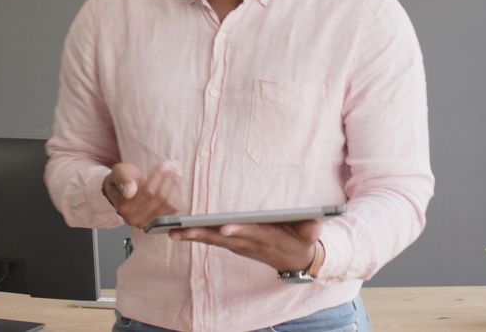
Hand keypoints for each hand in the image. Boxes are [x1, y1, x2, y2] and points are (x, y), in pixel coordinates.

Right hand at [103, 161, 182, 229]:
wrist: (125, 190)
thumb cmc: (123, 179)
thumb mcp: (119, 173)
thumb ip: (123, 179)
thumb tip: (129, 191)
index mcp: (123, 206)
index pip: (146, 192)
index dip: (157, 177)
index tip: (162, 165)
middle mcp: (134, 218)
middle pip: (159, 198)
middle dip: (167, 179)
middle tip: (171, 166)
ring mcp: (147, 222)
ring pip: (168, 204)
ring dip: (174, 186)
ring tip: (175, 172)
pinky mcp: (159, 222)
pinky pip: (173, 209)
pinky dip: (177, 194)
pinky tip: (175, 183)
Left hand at [169, 219, 320, 271]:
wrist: (297, 260)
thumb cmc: (302, 240)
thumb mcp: (311, 234)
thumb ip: (311, 229)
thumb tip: (314, 224)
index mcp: (267, 237)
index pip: (251, 234)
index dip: (239, 231)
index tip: (225, 229)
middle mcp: (250, 243)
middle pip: (224, 238)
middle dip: (203, 234)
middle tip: (182, 230)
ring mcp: (241, 246)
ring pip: (214, 240)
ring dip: (193, 237)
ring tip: (171, 232)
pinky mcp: (235, 245)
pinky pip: (213, 240)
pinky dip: (196, 236)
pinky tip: (178, 232)